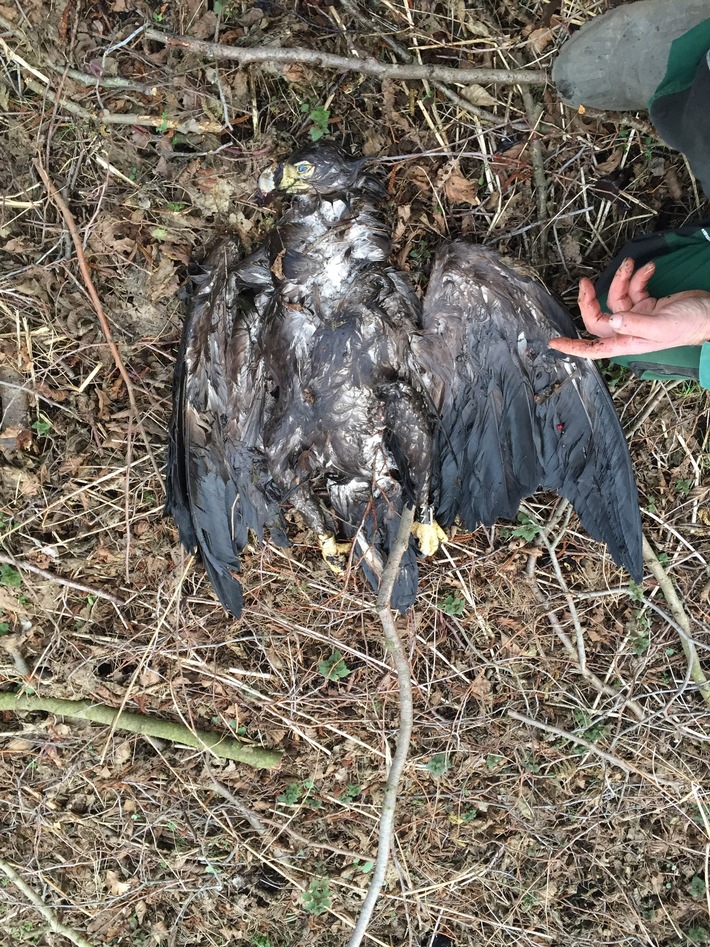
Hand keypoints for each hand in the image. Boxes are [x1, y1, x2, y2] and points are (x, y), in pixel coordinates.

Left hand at [549, 258, 709, 358]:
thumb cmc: (690, 325)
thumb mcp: (661, 325)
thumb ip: (636, 323)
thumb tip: (612, 320)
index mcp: (628, 341)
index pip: (594, 348)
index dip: (573, 347)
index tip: (554, 343)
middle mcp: (629, 330)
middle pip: (598, 317)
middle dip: (591, 299)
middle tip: (585, 281)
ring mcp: (638, 316)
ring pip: (617, 297)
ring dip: (622, 279)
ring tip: (630, 264)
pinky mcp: (648, 303)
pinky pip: (634, 289)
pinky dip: (638, 276)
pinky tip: (649, 268)